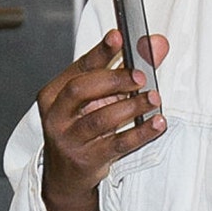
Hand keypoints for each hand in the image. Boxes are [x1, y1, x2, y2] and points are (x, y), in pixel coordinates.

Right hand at [37, 30, 168, 210]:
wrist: (66, 174)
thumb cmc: (83, 126)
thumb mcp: (98, 96)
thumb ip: (127, 68)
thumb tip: (156, 45)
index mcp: (54, 94)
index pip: (79, 68)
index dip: (100, 51)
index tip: (118, 36)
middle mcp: (57, 116)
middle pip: (81, 90)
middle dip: (114, 79)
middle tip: (141, 76)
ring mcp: (69, 140)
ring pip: (100, 119)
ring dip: (132, 106)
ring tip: (153, 98)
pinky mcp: (87, 160)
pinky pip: (118, 144)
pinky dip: (140, 132)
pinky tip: (157, 122)